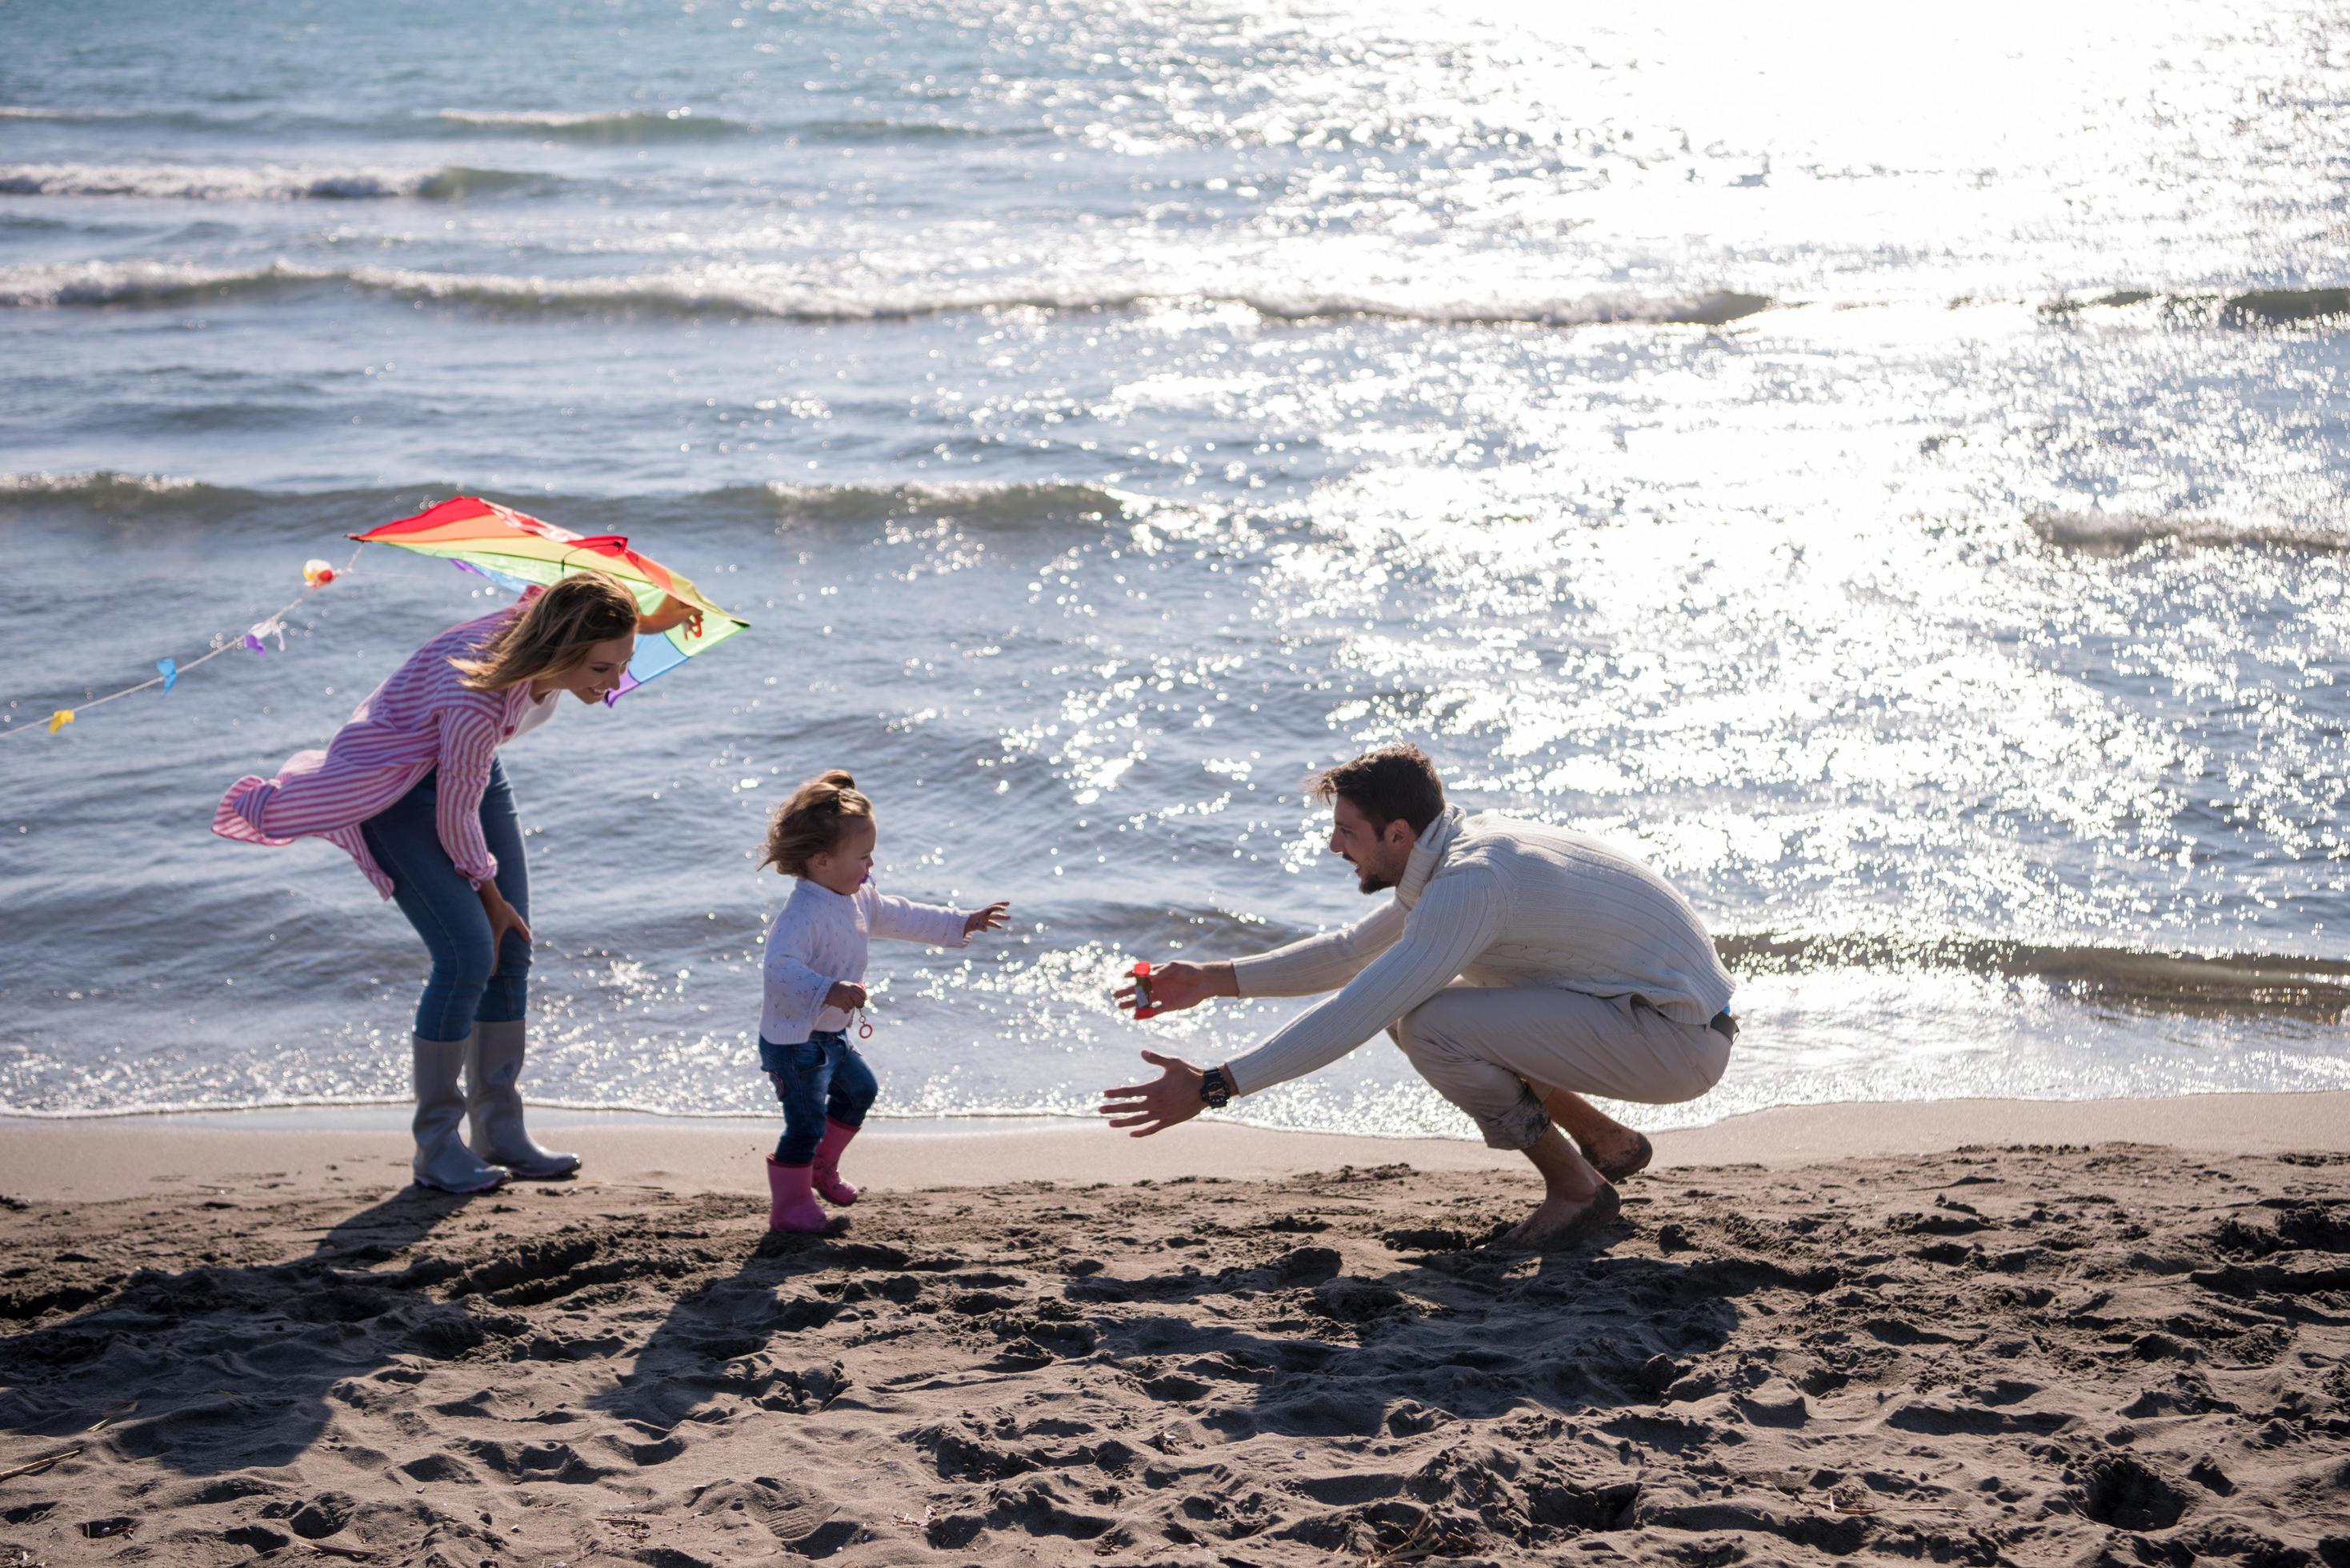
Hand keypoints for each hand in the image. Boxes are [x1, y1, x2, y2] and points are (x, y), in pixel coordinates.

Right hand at [480, 885, 532, 969]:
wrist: (487, 896)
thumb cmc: (502, 908)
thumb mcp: (515, 919)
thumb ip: (522, 929)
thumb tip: (529, 939)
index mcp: (494, 936)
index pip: (494, 954)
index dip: (494, 965)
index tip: (492, 974)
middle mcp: (486, 935)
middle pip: (485, 953)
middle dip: (484, 964)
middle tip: (484, 974)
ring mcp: (480, 931)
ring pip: (480, 946)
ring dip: (479, 955)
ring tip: (478, 964)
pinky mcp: (477, 926)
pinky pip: (478, 938)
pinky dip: (478, 945)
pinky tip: (477, 946)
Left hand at [638, 595, 703, 635]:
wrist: (653, 625)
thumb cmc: (668, 619)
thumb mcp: (683, 615)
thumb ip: (694, 610)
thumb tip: (702, 609)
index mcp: (675, 595)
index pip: (690, 596)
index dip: (698, 602)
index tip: (704, 607)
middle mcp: (673, 597)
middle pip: (688, 603)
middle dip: (695, 611)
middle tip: (702, 617)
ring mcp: (672, 604)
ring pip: (685, 609)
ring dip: (692, 616)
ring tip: (700, 623)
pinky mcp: (670, 610)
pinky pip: (681, 612)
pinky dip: (686, 618)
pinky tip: (692, 625)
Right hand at [824, 980, 867, 1011]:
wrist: (826, 990)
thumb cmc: (839, 988)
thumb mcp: (848, 985)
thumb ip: (855, 989)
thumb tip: (864, 998)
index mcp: (852, 986)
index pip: (862, 993)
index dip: (864, 997)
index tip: (862, 999)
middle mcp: (849, 991)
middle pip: (860, 1000)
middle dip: (860, 1004)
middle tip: (858, 1005)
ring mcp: (845, 997)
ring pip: (852, 1006)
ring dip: (850, 1006)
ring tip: (845, 1003)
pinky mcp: (840, 1003)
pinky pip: (847, 1009)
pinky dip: (846, 1010)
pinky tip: (843, 1007)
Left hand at [964, 901, 1009, 936]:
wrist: (960, 923)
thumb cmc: (966, 923)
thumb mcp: (972, 925)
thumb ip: (980, 927)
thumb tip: (987, 930)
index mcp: (981, 913)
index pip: (991, 908)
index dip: (998, 907)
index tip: (1004, 908)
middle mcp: (983, 914)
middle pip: (994, 910)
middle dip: (1001, 907)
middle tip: (1009, 903)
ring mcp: (984, 918)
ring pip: (994, 916)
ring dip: (1001, 917)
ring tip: (1009, 917)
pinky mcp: (983, 922)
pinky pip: (991, 923)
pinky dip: (995, 924)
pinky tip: (1001, 927)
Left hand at [1098, 1050, 1209, 1136]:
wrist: (1207, 1090)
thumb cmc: (1189, 1074)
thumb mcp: (1173, 1063)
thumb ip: (1156, 1059)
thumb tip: (1142, 1052)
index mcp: (1154, 1088)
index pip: (1129, 1092)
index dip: (1116, 1093)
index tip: (1104, 1094)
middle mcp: (1155, 1103)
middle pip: (1130, 1107)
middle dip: (1113, 1109)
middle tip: (1099, 1110)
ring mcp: (1162, 1114)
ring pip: (1138, 1120)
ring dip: (1123, 1122)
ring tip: (1110, 1123)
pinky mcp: (1169, 1121)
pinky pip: (1152, 1129)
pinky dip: (1141, 1132)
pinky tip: (1132, 1134)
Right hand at [1113, 959, 1228, 1017]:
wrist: (1203, 983)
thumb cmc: (1189, 970)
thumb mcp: (1175, 967)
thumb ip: (1162, 971)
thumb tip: (1149, 975)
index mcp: (1157, 974)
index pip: (1141, 974)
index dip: (1131, 974)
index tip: (1124, 976)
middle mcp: (1157, 985)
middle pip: (1138, 989)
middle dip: (1127, 992)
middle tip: (1115, 995)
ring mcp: (1161, 996)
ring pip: (1143, 1001)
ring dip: (1132, 1004)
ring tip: (1120, 1006)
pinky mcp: (1168, 1006)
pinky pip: (1154, 1011)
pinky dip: (1145, 1014)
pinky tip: (1135, 1016)